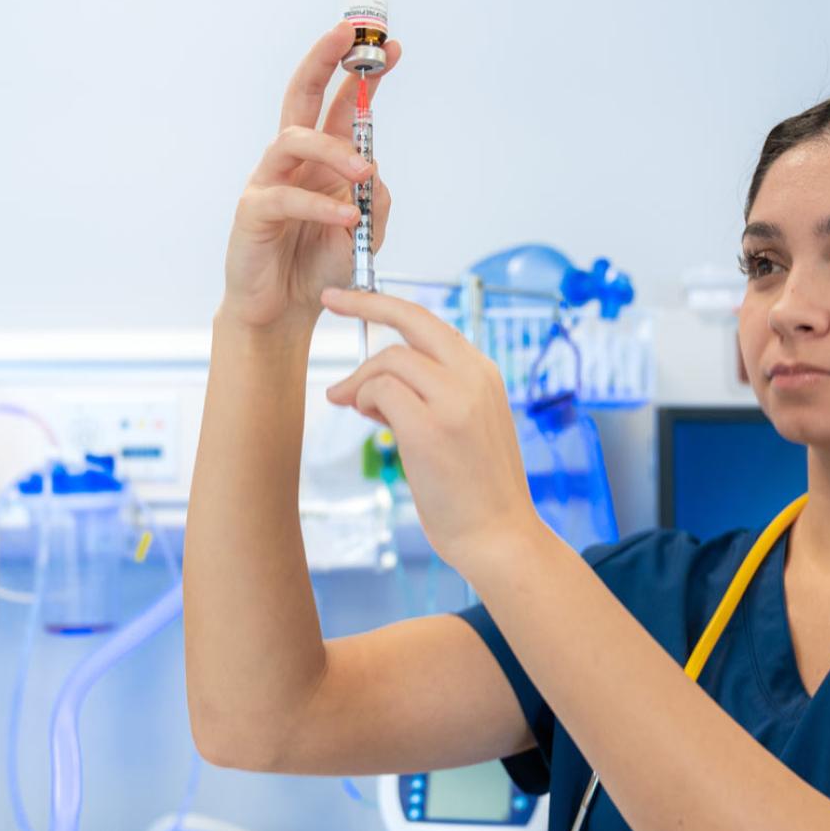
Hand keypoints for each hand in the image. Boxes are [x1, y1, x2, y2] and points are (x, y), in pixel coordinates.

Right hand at [221, 24, 403, 332]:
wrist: (285, 310)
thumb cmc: (322, 264)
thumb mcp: (364, 233)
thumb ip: (374, 201)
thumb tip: (374, 173)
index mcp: (324, 158)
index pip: (342, 105)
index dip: (363, 75)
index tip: (391, 47)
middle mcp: (294, 159)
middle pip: (303, 94)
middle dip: (325, 59)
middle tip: (349, 35)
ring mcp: (270, 179)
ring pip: (294, 139)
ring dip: (333, 151)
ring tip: (363, 173)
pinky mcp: (254, 211)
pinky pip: (286, 197)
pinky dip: (319, 207)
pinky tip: (345, 220)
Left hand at [319, 287, 541, 569]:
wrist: (500, 534)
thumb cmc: (478, 489)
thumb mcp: (467, 425)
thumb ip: (436, 395)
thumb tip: (379, 382)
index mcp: (483, 373)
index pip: (430, 321)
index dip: (387, 304)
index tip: (352, 296)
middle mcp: (473, 377)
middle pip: (410, 319)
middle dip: (364, 303)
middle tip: (329, 301)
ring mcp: (455, 400)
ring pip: (389, 359)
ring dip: (361, 381)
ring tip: (357, 408)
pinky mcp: (431, 428)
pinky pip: (381, 391)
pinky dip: (365, 400)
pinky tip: (367, 417)